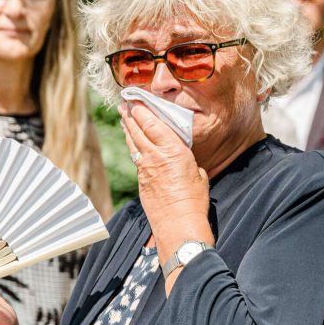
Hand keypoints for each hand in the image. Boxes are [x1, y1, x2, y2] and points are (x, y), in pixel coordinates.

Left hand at [120, 101, 211, 254]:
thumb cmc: (194, 201)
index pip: (153, 123)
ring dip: (127, 128)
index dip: (142, 109)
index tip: (136, 99)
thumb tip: (184, 162)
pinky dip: (132, 145)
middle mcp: (156, 156)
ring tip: (124, 117)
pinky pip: (135, 157)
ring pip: (133, 142)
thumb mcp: (199, 174)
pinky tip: (131, 142)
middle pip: (138, 129)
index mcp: (174, 150)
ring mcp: (145, 168)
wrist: (179, 225)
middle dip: (130, 114)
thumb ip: (190, 162)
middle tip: (124, 104)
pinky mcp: (141, 181)